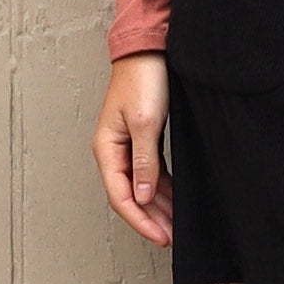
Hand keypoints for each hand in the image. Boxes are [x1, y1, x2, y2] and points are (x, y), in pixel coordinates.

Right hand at [91, 52, 173, 246]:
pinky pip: (150, 170)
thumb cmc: (143, 78)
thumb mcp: (146, 122)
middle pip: (131, 194)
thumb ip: (144, 162)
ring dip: (158, 204)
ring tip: (176, 223)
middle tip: (173, 236)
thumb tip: (142, 196)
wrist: (149, 47)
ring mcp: (127, 144)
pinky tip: (174, 197)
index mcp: (107, 149)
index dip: (141, 220)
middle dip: (151, 217)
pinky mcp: (142, 136)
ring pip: (142, 184)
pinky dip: (162, 186)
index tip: (161, 236)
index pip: (121, 196)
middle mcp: (113, 150)